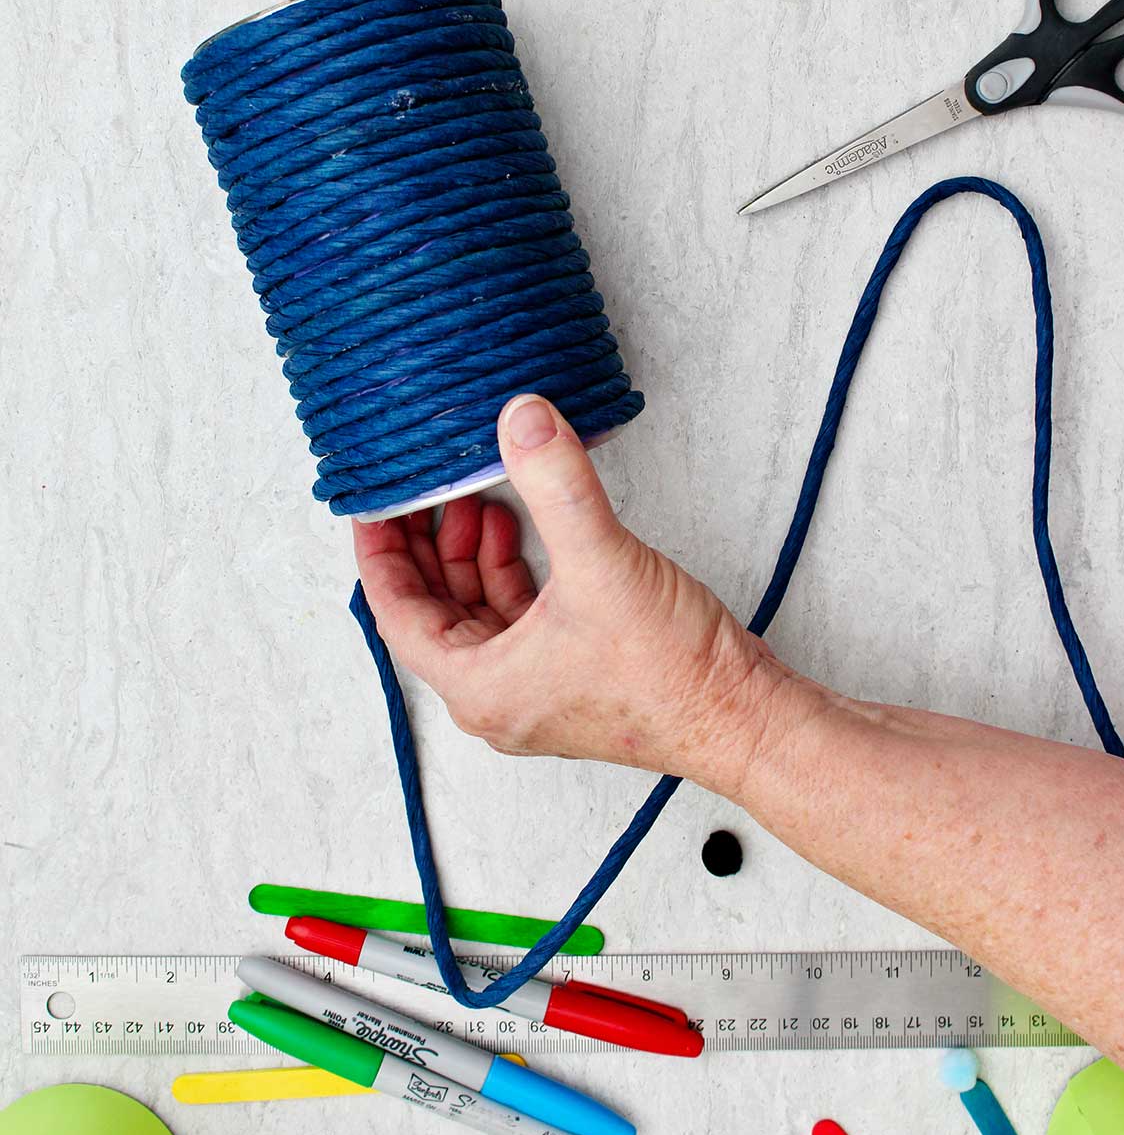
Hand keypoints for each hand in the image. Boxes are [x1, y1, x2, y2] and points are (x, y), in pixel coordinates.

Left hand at [354, 395, 795, 792]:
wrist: (739, 716)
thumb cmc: (671, 672)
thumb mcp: (601, 560)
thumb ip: (556, 482)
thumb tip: (521, 418)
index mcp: (481, 686)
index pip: (396, 616)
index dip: (379, 556)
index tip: (372, 507)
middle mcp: (498, 697)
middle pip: (432, 614)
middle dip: (426, 546)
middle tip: (421, 490)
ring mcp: (534, 689)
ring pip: (475, 614)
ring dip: (471, 555)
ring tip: (480, 496)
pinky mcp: (570, 675)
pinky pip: (516, 620)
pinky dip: (509, 573)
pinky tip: (523, 527)